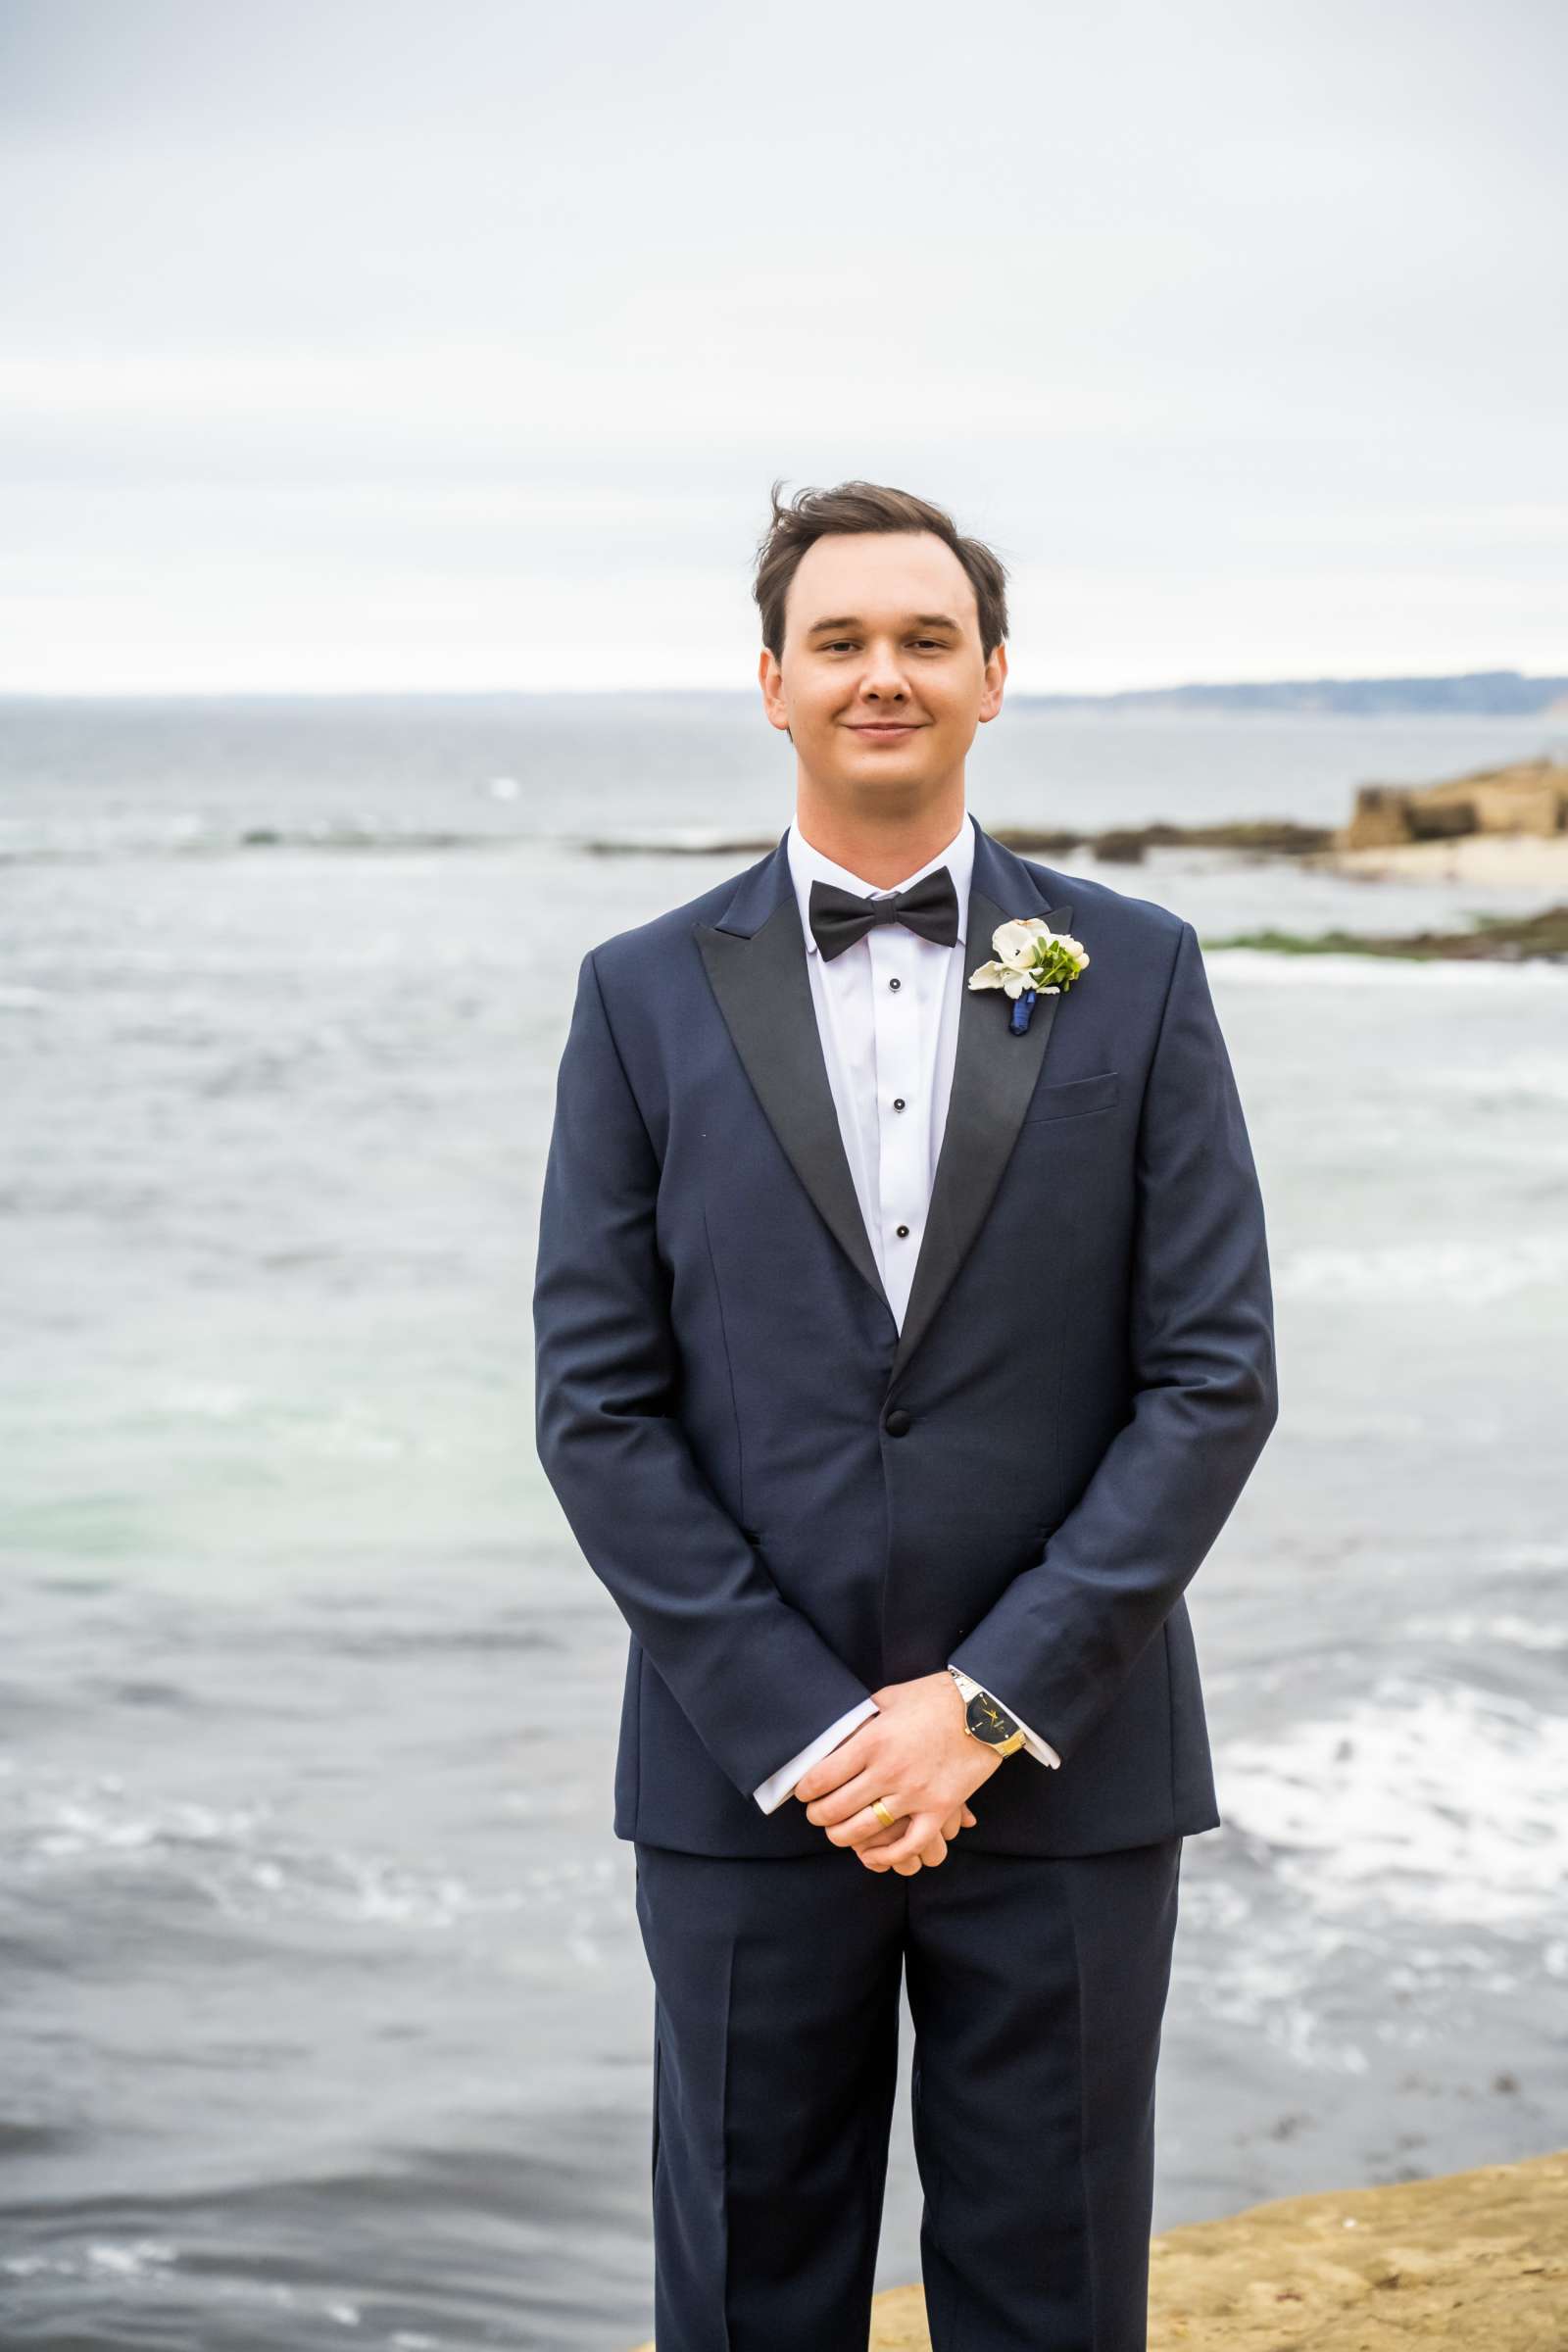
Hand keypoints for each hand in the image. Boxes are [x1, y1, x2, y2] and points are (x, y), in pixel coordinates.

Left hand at [793, 1671, 1003, 1870]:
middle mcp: (889, 1771)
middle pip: (836, 1808)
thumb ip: (861, 1719)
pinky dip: (887, 1857)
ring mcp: (915, 1793)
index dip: (805, 1791)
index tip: (803, 1793)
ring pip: (865, 1830)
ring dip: (843, 1837)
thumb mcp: (888, 1698)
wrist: (984, 1709)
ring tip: (837, 1833)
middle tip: (815, 1815)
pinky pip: (909, 1844)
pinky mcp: (940, 1809)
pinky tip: (872, 1856)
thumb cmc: (934, 1697)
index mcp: (872, 1741)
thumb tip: (837, 1734)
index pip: (821, 1778)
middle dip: (818, 1816)